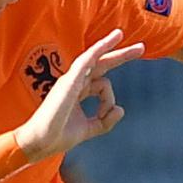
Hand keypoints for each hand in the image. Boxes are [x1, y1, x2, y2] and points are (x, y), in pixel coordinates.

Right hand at [18, 28, 145, 159]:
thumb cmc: (59, 135)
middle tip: (141, 48)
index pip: (103, 84)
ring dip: (112, 47)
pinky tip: (110, 41)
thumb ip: (104, 121)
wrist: (41, 142)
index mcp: (79, 91)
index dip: (109, 101)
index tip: (106, 116)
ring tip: (130, 40)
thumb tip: (121, 109)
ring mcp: (71, 79)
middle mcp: (75, 81)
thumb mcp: (88, 129)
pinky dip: (97, 50)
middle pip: (101, 63)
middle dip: (121, 55)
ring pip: (95, 57)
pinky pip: (85, 61)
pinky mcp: (69, 81)